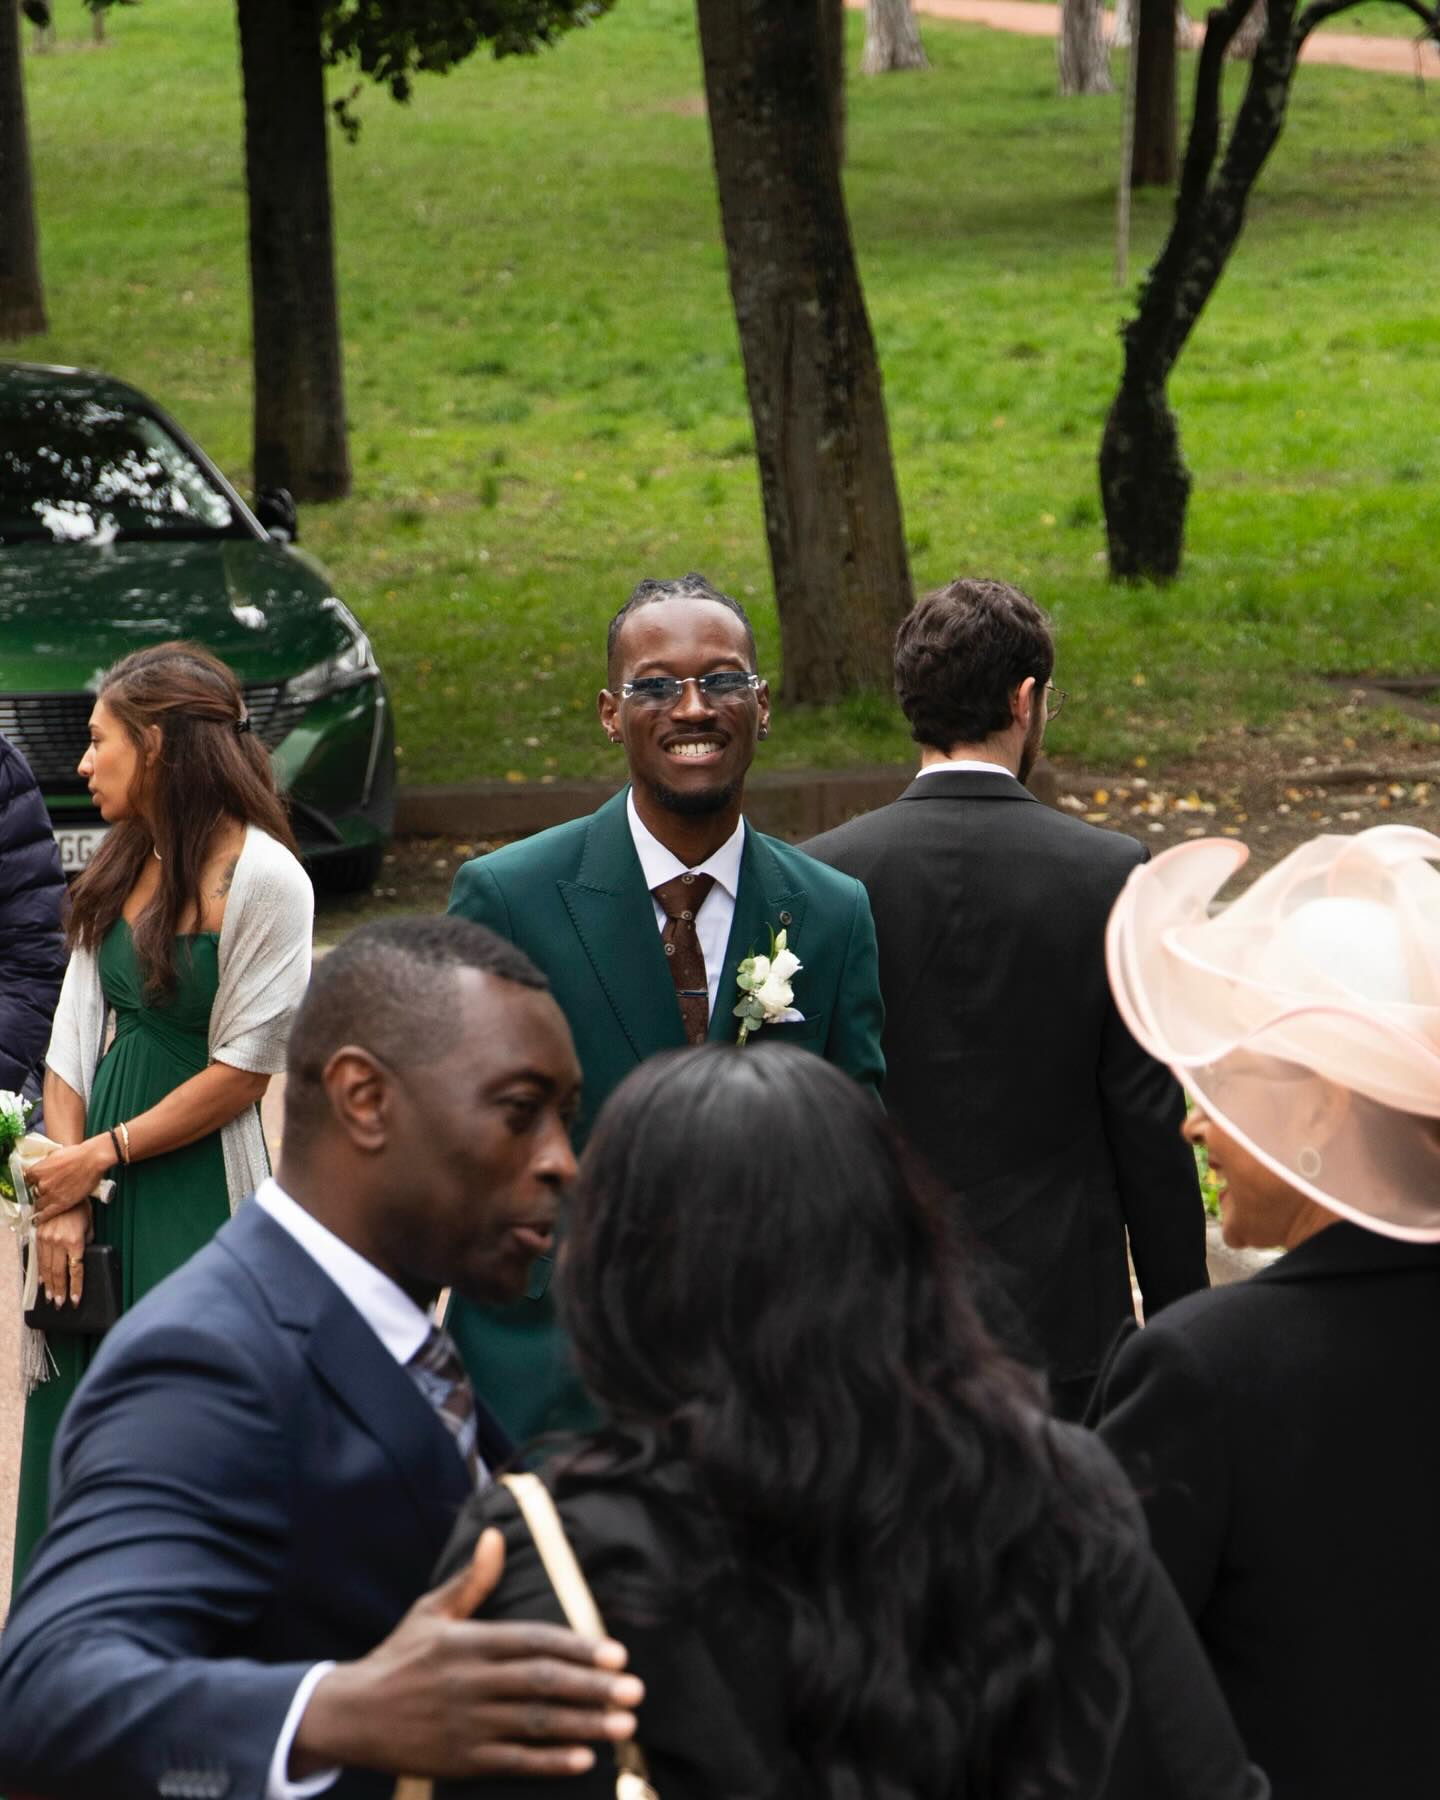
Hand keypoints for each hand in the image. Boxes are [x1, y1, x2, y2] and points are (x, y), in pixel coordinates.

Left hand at [30, 1138, 112, 1225]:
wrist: (92, 1159)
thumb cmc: (77, 1154)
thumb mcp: (54, 1155)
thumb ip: (46, 1165)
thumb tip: (44, 1168)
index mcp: (36, 1171)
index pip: (27, 1181)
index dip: (33, 1183)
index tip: (36, 1185)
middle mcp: (41, 1184)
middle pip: (34, 1193)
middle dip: (40, 1193)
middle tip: (48, 1192)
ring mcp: (50, 1195)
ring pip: (39, 1204)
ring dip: (42, 1204)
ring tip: (47, 1204)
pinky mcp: (61, 1203)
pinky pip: (46, 1214)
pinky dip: (41, 1218)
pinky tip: (38, 1221)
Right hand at [35, 1201, 92, 1307]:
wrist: (63, 1190)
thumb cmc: (81, 1207)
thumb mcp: (90, 1224)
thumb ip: (87, 1242)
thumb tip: (83, 1257)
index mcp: (75, 1241)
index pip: (76, 1270)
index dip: (76, 1287)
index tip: (75, 1300)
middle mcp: (59, 1242)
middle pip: (59, 1273)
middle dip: (60, 1291)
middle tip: (59, 1304)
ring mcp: (46, 1240)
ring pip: (47, 1268)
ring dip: (49, 1285)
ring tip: (50, 1298)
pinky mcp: (38, 1236)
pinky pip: (38, 1258)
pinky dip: (40, 1272)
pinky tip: (42, 1281)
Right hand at [291, 1528, 643, 1780]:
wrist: (352, 1714)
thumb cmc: (399, 1657)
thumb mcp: (431, 1612)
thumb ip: (471, 1580)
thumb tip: (496, 1536)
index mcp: (470, 1642)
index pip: (535, 1642)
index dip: (578, 1648)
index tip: (617, 1655)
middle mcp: (473, 1682)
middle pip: (543, 1683)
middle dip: (593, 1688)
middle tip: (635, 1691)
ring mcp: (468, 1723)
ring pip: (535, 1724)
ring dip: (584, 1726)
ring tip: (622, 1725)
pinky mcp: (461, 1760)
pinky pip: (513, 1762)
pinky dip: (549, 1762)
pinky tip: (582, 1760)